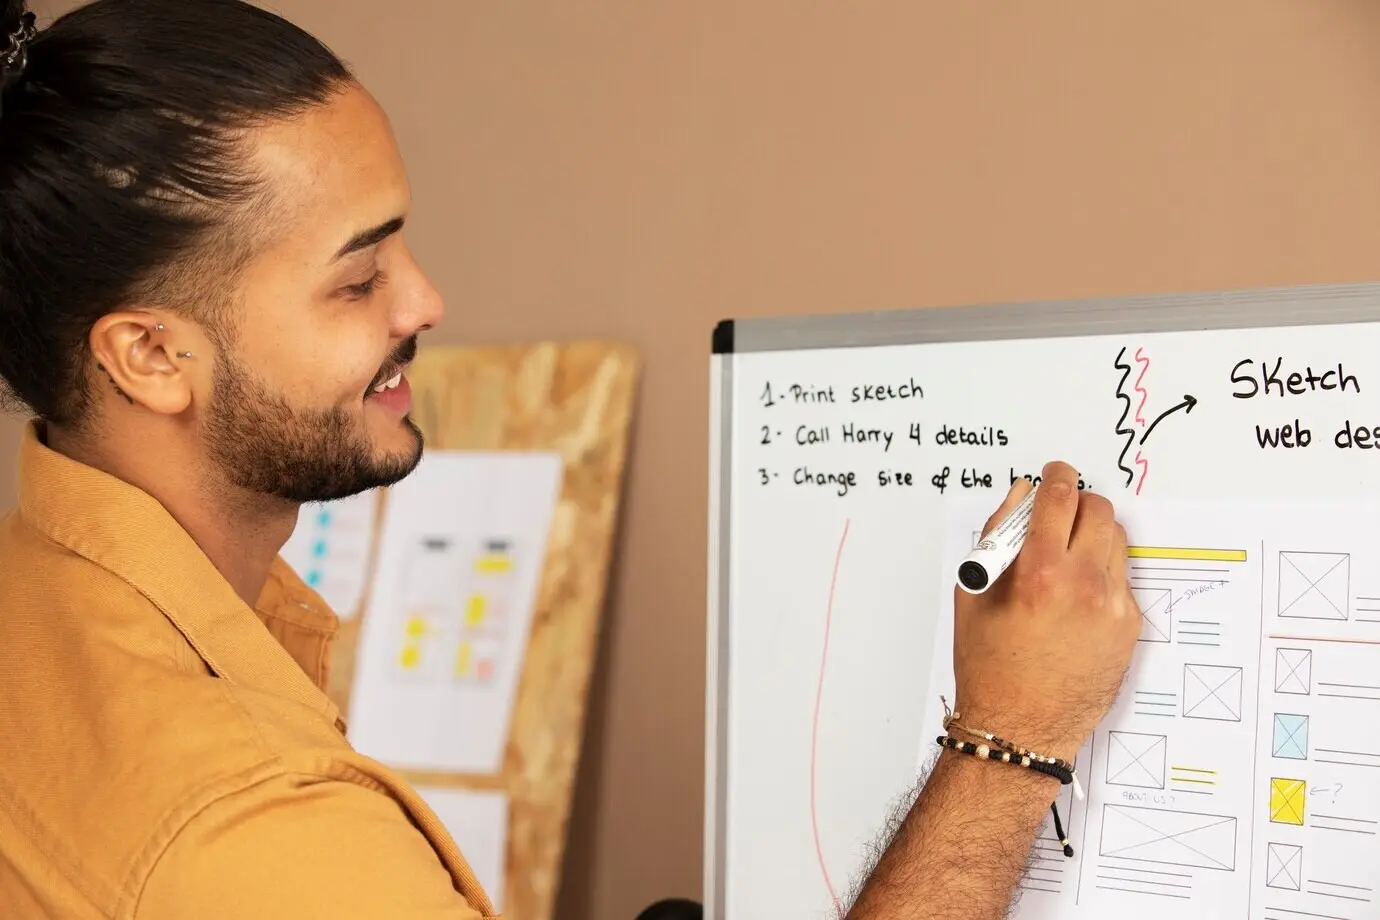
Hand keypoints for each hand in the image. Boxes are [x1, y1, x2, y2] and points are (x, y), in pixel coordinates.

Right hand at [950, 461, 1140, 763]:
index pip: (1059, 497)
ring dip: (1093, 535)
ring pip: (1117, 540)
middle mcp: (1084, 585)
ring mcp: (1113, 606)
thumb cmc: (989, 664)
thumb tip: (1018, 498)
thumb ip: (996, 537)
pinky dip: (1101, 572)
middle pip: (1099, 511)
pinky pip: (1121, 577)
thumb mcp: (975, 593)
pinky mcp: (1129, 626)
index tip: (1055, 474)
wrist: (1020, 726)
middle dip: (1078, 503)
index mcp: (1040, 572)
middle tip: (1059, 514)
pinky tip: (1075, 595)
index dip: (1056, 476)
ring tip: (1066, 556)